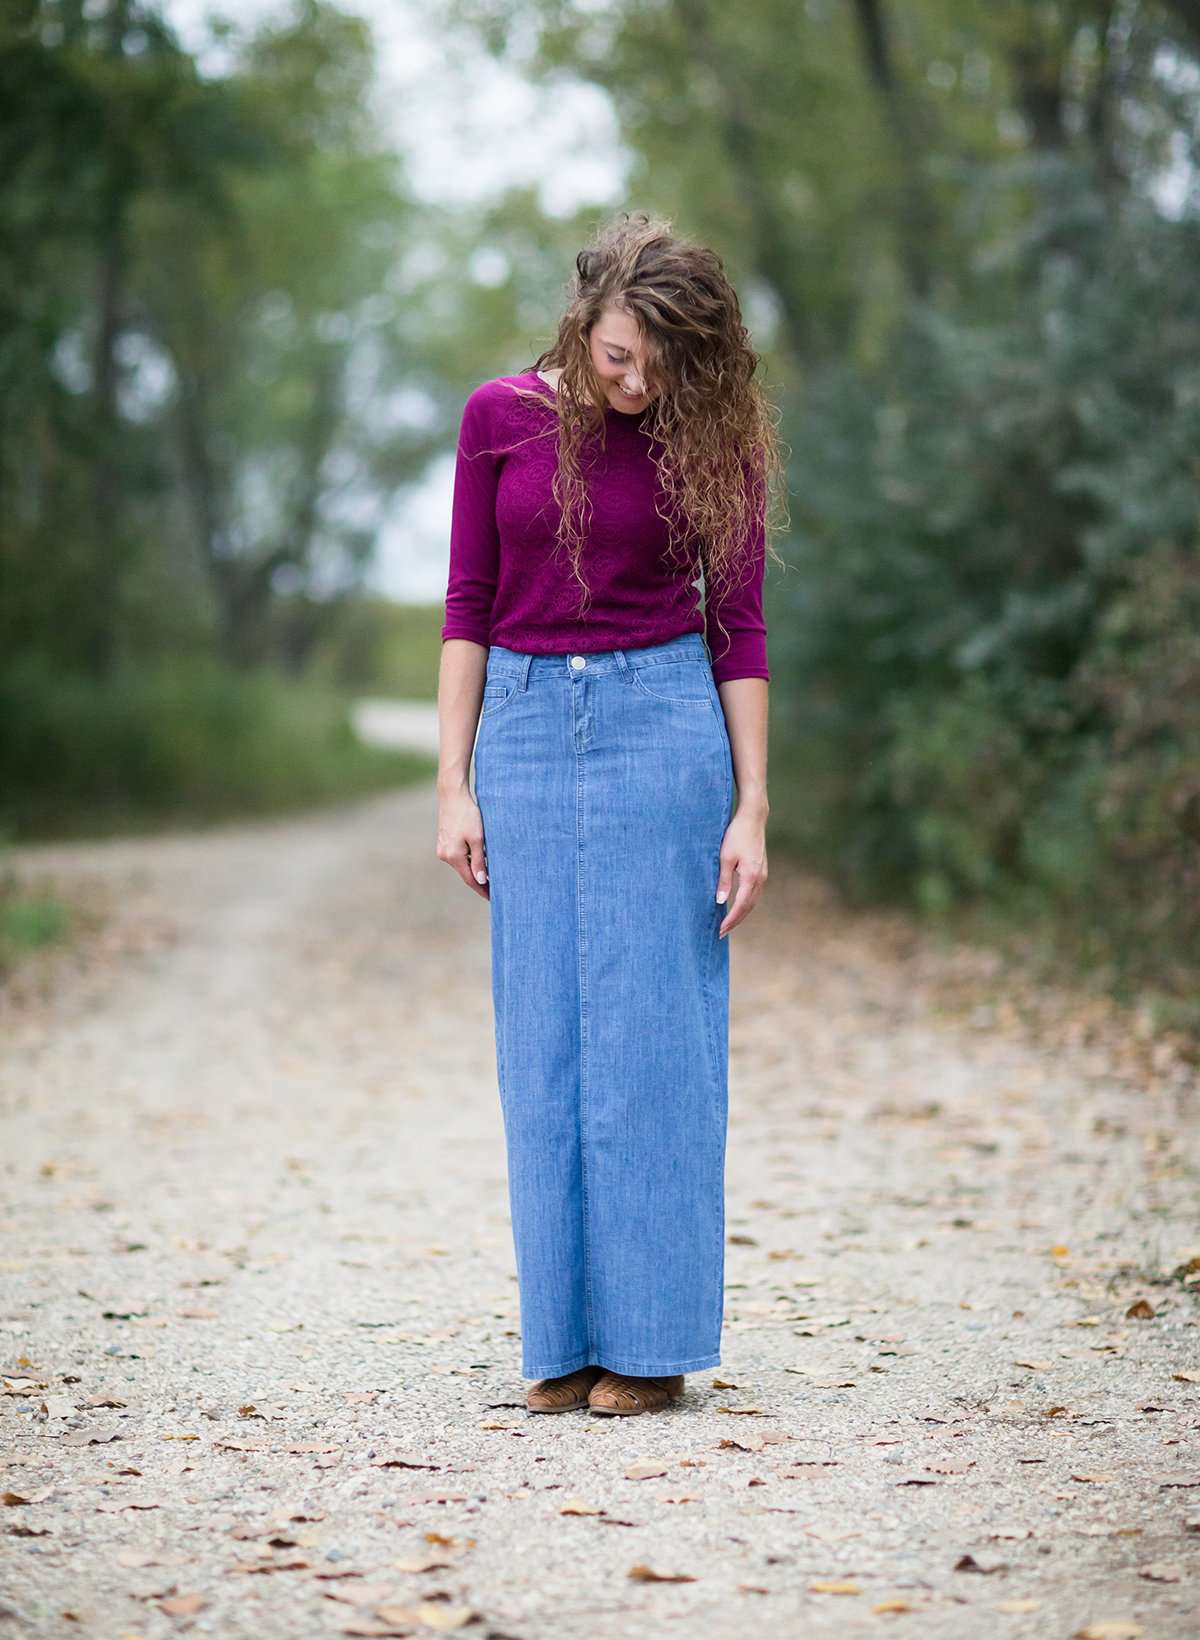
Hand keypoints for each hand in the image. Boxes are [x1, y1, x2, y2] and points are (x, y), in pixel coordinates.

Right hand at [436, 786, 489, 899]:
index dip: (482, 889)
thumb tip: (481, 880)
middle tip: (495, 889)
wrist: (453, 795)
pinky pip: (459, 855)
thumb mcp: (477, 839)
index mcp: (453, 856)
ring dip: (475, 869)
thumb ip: (479, 861)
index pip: (470, 879)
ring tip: (491, 875)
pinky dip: (469, 859)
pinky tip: (480, 858)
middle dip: (479, 881)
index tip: (493, 898)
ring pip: (462, 864)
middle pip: (465, 873)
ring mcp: (443, 848)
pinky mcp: (444, 841)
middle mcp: (445, 855)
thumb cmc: (468, 815)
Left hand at [715, 803, 766, 937]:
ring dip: (741, 914)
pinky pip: (754, 893)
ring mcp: (763, 875)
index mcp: (751, 877)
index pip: (740, 906)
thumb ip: (723, 881)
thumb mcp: (724, 857)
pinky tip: (737, 906)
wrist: (753, 818)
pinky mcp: (762, 870)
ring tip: (728, 924)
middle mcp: (760, 878)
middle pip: (748, 907)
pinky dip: (746, 904)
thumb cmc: (736, 835)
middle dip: (735, 921)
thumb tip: (721, 902)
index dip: (730, 920)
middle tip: (721, 933)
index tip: (720, 930)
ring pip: (753, 902)